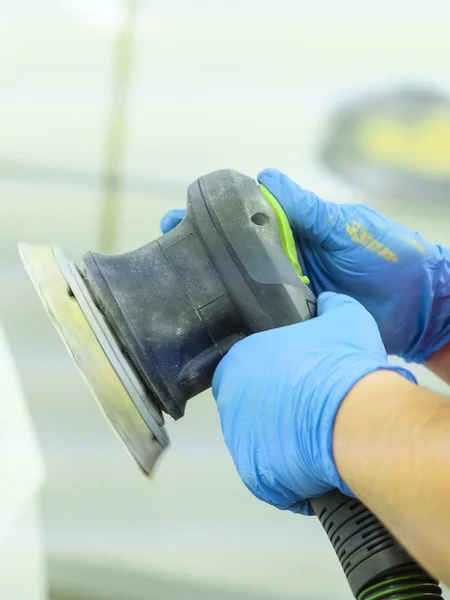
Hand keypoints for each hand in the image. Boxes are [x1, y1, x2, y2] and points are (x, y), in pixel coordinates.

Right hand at [161, 172, 449, 362]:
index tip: (179, 216)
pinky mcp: (293, 323)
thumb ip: (307, 210)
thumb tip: (266, 178)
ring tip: (176, 289)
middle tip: (165, 252)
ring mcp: (286, 293)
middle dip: (198, 252)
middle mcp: (284, 261)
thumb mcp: (347, 227)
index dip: (210, 217)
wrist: (420, 307)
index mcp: (294, 232)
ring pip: (242, 289)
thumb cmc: (391, 257)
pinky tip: (211, 325)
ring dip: (212, 288)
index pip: (243, 219)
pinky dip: (238, 321)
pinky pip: (261, 320)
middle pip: (233, 256)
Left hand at [211, 292, 414, 514]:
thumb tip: (328, 303)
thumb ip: (329, 306)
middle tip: (307, 411)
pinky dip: (290, 475)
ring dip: (280, 442)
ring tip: (316, 439)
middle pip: (247, 405)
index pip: (244, 367)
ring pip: (257, 442)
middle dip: (273, 409)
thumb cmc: (344, 364)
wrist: (357, 416)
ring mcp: (239, 441)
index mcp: (241, 360)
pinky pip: (270, 477)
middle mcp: (230, 401)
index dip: (271, 375)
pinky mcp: (255, 475)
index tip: (297, 382)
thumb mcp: (344, 317)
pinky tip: (315, 465)